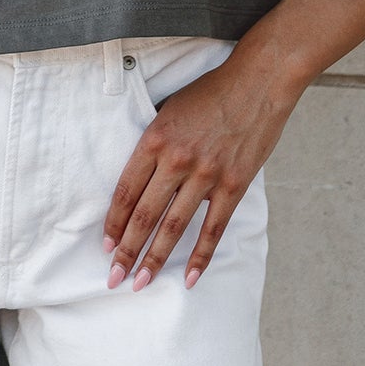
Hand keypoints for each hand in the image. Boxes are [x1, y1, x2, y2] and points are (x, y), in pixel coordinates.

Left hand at [102, 48, 302, 292]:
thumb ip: (154, 145)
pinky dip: (200, 256)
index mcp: (154, 139)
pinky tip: (188, 278)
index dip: (113, 223)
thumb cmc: (211, 92)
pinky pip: (213, 228)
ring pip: (174, 227)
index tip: (106, 246)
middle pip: (144, 216)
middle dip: (126, 252)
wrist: (258, 81)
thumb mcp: (169, 109)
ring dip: (154, 259)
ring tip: (140, 283)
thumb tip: (139, 181)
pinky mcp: (234, 185)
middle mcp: (176, 160)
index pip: (125, 192)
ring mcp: (206, 175)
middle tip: (114, 279)